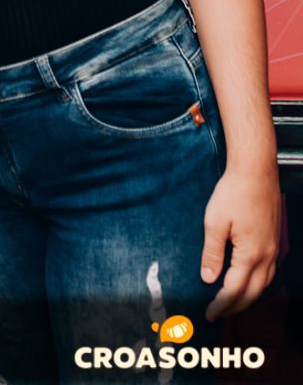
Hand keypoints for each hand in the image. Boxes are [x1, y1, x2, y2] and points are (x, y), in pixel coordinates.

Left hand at [201, 165, 280, 320]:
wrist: (256, 171)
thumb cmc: (233, 193)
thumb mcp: (214, 222)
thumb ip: (212, 253)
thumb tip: (208, 279)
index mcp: (251, 255)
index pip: (234, 290)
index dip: (220, 305)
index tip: (208, 314)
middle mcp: (267, 256)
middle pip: (252, 293)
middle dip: (235, 307)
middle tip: (218, 313)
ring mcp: (275, 249)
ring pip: (264, 284)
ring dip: (248, 296)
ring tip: (232, 302)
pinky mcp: (277, 240)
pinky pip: (271, 271)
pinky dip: (259, 282)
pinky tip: (251, 280)